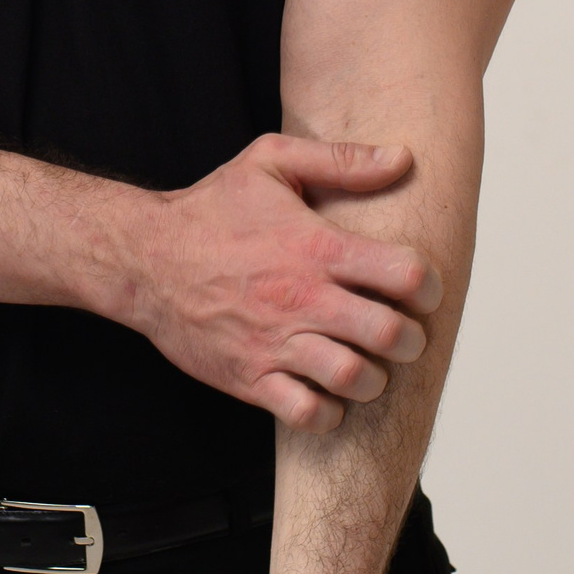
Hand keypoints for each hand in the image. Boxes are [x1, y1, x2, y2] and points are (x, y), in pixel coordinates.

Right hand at [129, 135, 439, 427]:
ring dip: (374, 378)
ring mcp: (275, 342)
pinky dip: (329, 412)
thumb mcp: (271, 162)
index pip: (405, 275)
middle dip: (411, 340)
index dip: (428, 286)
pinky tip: (326, 391)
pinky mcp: (249, 377)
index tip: (421, 290)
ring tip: (366, 364)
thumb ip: (341, 160)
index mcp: (316, 246)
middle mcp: (302, 297)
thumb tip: (402, 159)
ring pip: (355, 379)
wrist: (144, 258)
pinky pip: (308, 414)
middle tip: (402, 334)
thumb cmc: (212, 209)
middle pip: (391, 335)